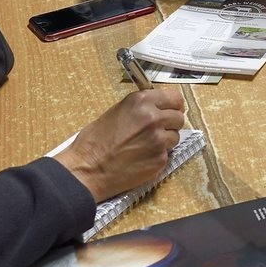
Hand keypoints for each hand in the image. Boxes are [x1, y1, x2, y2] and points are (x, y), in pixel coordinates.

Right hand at [55, 88, 185, 202]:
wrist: (86, 169)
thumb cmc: (94, 142)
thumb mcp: (115, 112)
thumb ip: (140, 108)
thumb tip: (156, 108)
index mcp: (141, 102)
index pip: (175, 97)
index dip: (173, 105)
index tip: (172, 109)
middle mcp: (153, 118)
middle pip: (179, 118)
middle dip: (170, 123)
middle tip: (158, 130)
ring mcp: (159, 140)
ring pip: (175, 137)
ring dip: (165, 140)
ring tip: (145, 145)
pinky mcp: (160, 159)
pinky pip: (167, 154)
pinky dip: (158, 156)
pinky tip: (142, 158)